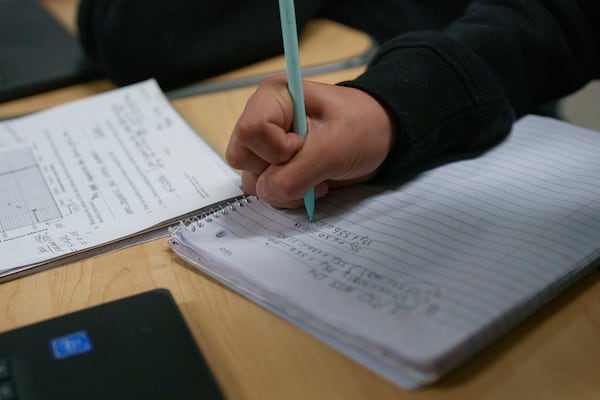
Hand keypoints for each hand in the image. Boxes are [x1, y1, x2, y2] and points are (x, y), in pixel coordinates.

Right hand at [225, 75, 393, 208]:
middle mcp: (262, 119)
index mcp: (272, 97)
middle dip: (276, 173)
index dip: (275, 149)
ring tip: (317, 178)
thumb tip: (266, 192)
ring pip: (252, 180)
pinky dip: (289, 194)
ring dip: (285, 189)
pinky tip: (314, 183)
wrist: (382, 138)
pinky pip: (266, 190)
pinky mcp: (275, 165)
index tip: (303, 146)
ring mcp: (266, 145)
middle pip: (243, 158)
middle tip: (311, 167)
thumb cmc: (363, 128)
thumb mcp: (333, 149)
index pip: (249, 132)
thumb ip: (293, 174)